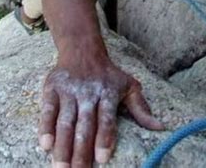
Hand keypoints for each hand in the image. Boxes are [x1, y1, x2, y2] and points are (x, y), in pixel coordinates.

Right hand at [38, 60, 163, 166]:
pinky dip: (46, 126)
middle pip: (84, 125)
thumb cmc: (108, 75)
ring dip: (62, 145)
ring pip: (65, 121)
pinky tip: (45, 144)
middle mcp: (87, 92)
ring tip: (61, 167)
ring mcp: (69, 90)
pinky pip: (48, 109)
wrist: (82, 49)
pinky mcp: (52, 88)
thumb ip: (141, 108)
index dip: (104, 137)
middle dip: (81, 150)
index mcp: (107, 93)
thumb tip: (160, 128)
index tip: (102, 158)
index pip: (106, 118)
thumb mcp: (128, 86)